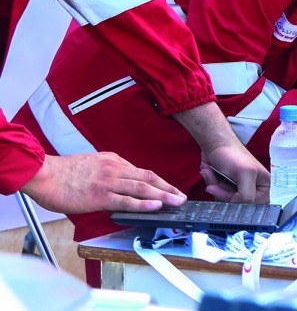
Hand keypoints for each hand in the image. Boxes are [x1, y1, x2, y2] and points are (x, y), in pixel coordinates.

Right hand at [21, 152, 185, 213]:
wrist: (44, 174)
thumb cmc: (63, 173)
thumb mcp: (92, 164)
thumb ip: (108, 172)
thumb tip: (119, 183)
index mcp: (113, 161)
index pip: (142, 172)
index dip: (159, 182)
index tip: (170, 189)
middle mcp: (115, 169)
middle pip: (148, 178)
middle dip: (168, 188)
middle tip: (182, 196)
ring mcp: (109, 182)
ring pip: (142, 188)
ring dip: (163, 195)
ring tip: (176, 202)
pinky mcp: (100, 196)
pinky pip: (126, 200)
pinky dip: (143, 203)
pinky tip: (156, 206)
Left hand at [201, 142, 268, 202]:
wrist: (214, 144)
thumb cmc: (232, 154)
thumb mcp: (246, 173)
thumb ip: (247, 195)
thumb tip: (240, 207)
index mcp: (265, 186)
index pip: (255, 205)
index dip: (240, 200)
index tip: (231, 190)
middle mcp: (253, 189)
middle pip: (237, 204)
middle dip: (224, 192)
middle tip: (219, 179)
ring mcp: (239, 189)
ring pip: (225, 201)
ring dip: (215, 187)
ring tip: (214, 172)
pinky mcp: (226, 188)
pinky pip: (217, 196)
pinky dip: (211, 184)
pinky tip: (210, 172)